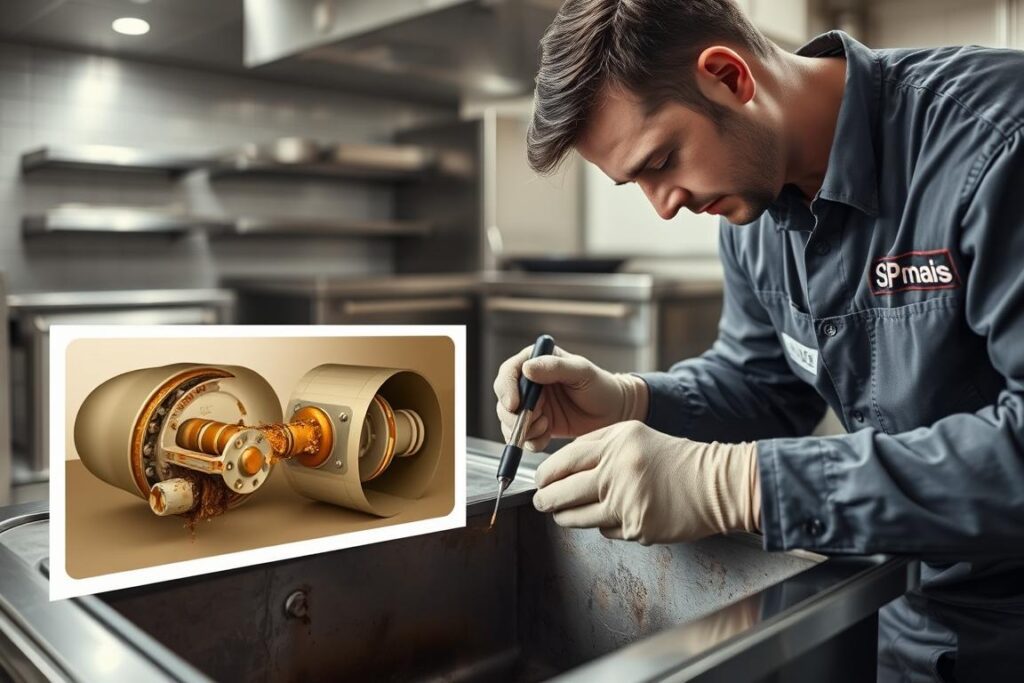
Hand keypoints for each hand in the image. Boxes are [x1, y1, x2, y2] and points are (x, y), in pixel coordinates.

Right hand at [493, 345, 648, 450]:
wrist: (614, 412)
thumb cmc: (600, 386)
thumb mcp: (581, 372)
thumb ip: (555, 368)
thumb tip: (527, 368)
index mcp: (537, 362)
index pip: (509, 372)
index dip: (506, 389)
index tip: (515, 405)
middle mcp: (529, 384)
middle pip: (504, 399)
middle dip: (513, 415)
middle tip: (534, 421)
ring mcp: (532, 405)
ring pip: (509, 420)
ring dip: (523, 429)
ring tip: (546, 427)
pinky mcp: (536, 425)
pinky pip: (521, 437)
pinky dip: (530, 441)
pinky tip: (546, 436)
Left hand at [531, 421, 760, 544]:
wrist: (716, 485)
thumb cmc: (675, 460)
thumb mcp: (635, 436)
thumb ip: (597, 446)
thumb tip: (560, 466)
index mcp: (617, 443)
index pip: (565, 460)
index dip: (545, 474)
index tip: (538, 481)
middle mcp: (619, 470)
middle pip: (563, 491)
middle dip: (545, 500)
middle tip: (541, 501)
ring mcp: (627, 501)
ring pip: (578, 516)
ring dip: (565, 517)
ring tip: (561, 514)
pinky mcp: (637, 527)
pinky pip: (605, 530)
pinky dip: (604, 526)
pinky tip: (615, 516)